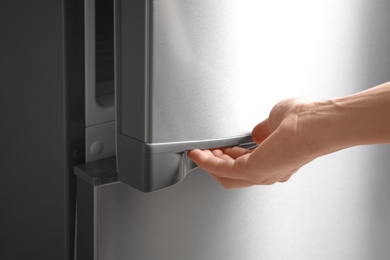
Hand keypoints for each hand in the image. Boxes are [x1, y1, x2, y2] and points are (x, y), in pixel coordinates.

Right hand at [188, 98, 314, 187]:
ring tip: (198, 152)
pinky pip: (222, 170)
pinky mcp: (252, 170)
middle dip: (216, 161)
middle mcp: (269, 171)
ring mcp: (261, 173)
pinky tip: (198, 154)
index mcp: (276, 159)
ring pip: (226, 175)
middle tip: (203, 151)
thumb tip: (256, 132)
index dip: (229, 155)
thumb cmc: (307, 120)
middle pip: (234, 173)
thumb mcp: (278, 120)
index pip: (247, 162)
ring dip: (209, 163)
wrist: (317, 124)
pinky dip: (207, 162)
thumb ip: (264, 128)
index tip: (216, 148)